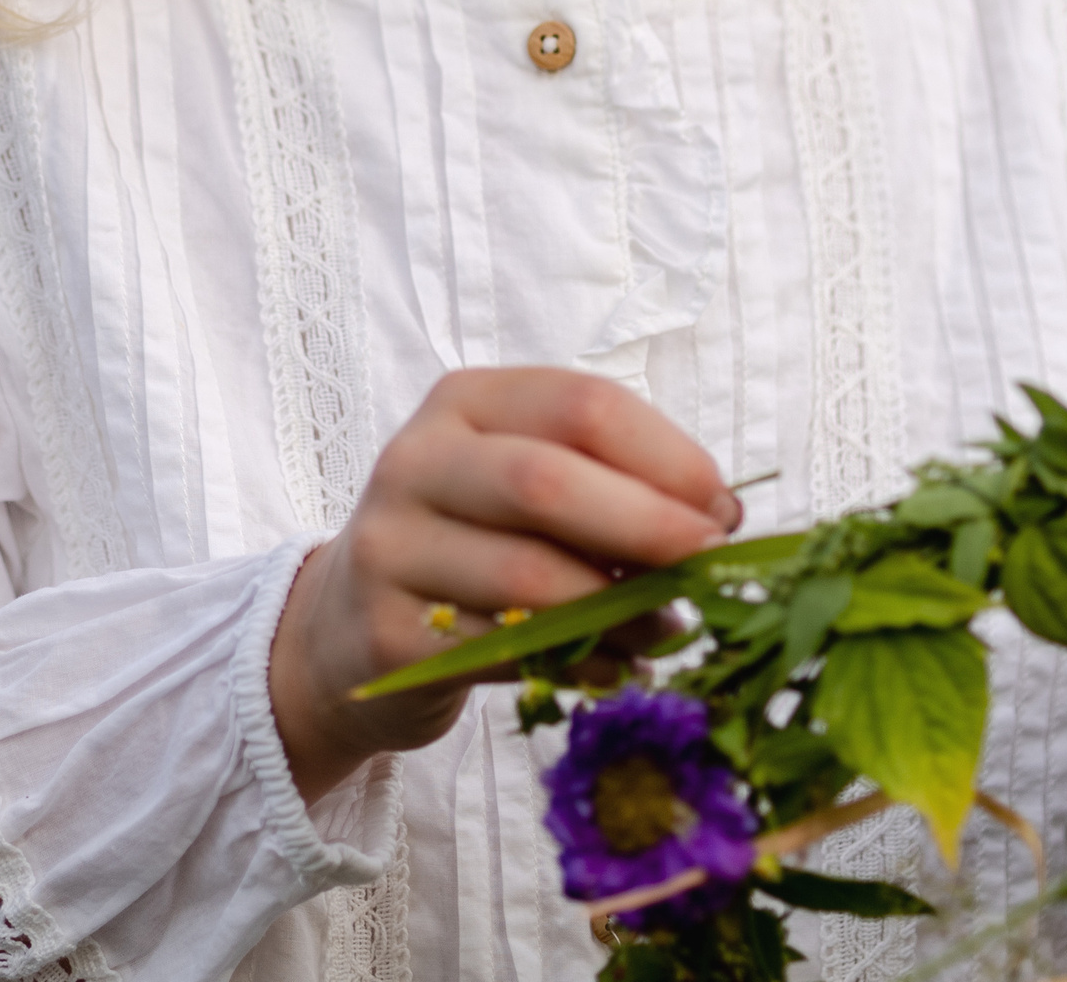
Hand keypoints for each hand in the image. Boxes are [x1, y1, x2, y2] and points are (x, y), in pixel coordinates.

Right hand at [269, 368, 740, 799]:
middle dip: (648, 524)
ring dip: (622, 609)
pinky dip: (583, 663)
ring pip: (530, 577)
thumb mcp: (521, 484)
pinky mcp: (388, 634)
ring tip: (670, 626)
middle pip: (548, 482)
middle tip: (711, 560)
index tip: (723, 504)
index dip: (665, 455)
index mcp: (465, 401)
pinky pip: (508, 652)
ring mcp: (392, 547)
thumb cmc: (469, 539)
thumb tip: (717, 519)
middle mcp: (416, 459)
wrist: (343, 629)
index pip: (581, 405)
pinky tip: (616, 666)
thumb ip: (607, 484)